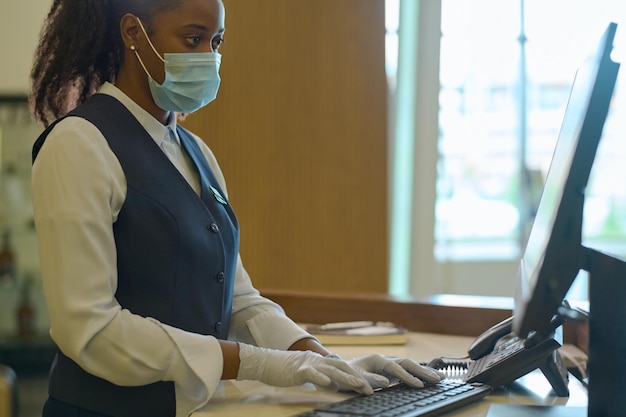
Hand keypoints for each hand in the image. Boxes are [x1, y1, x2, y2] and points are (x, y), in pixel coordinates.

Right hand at [236, 343, 372, 393]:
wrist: (267, 361)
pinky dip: (321, 378)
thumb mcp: (309, 374)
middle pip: (344, 367)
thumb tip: (335, 386)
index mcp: (323, 362)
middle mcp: (319, 361)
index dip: (359, 375)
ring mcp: (310, 364)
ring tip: (360, 385)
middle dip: (360, 377)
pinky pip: (311, 373)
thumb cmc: (287, 370)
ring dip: (347, 377)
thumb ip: (323, 378)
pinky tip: (330, 384)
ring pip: (332, 370)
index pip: (345, 368)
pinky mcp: (298, 369)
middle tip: (374, 388)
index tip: (374, 386)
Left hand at [346, 354, 446, 388]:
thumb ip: (369, 379)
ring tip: (442, 377)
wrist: (341, 369)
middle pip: (408, 363)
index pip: (396, 368)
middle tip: (438, 380)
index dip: (408, 377)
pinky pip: (409, 370)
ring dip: (425, 371)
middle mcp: (386, 359)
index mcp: (377, 359)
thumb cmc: (347, 374)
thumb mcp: (354, 377)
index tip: (418, 385)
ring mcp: (390, 364)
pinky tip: (431, 377)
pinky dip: (421, 373)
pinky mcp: (392, 370)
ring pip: (411, 366)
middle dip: (423, 372)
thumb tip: (386, 382)